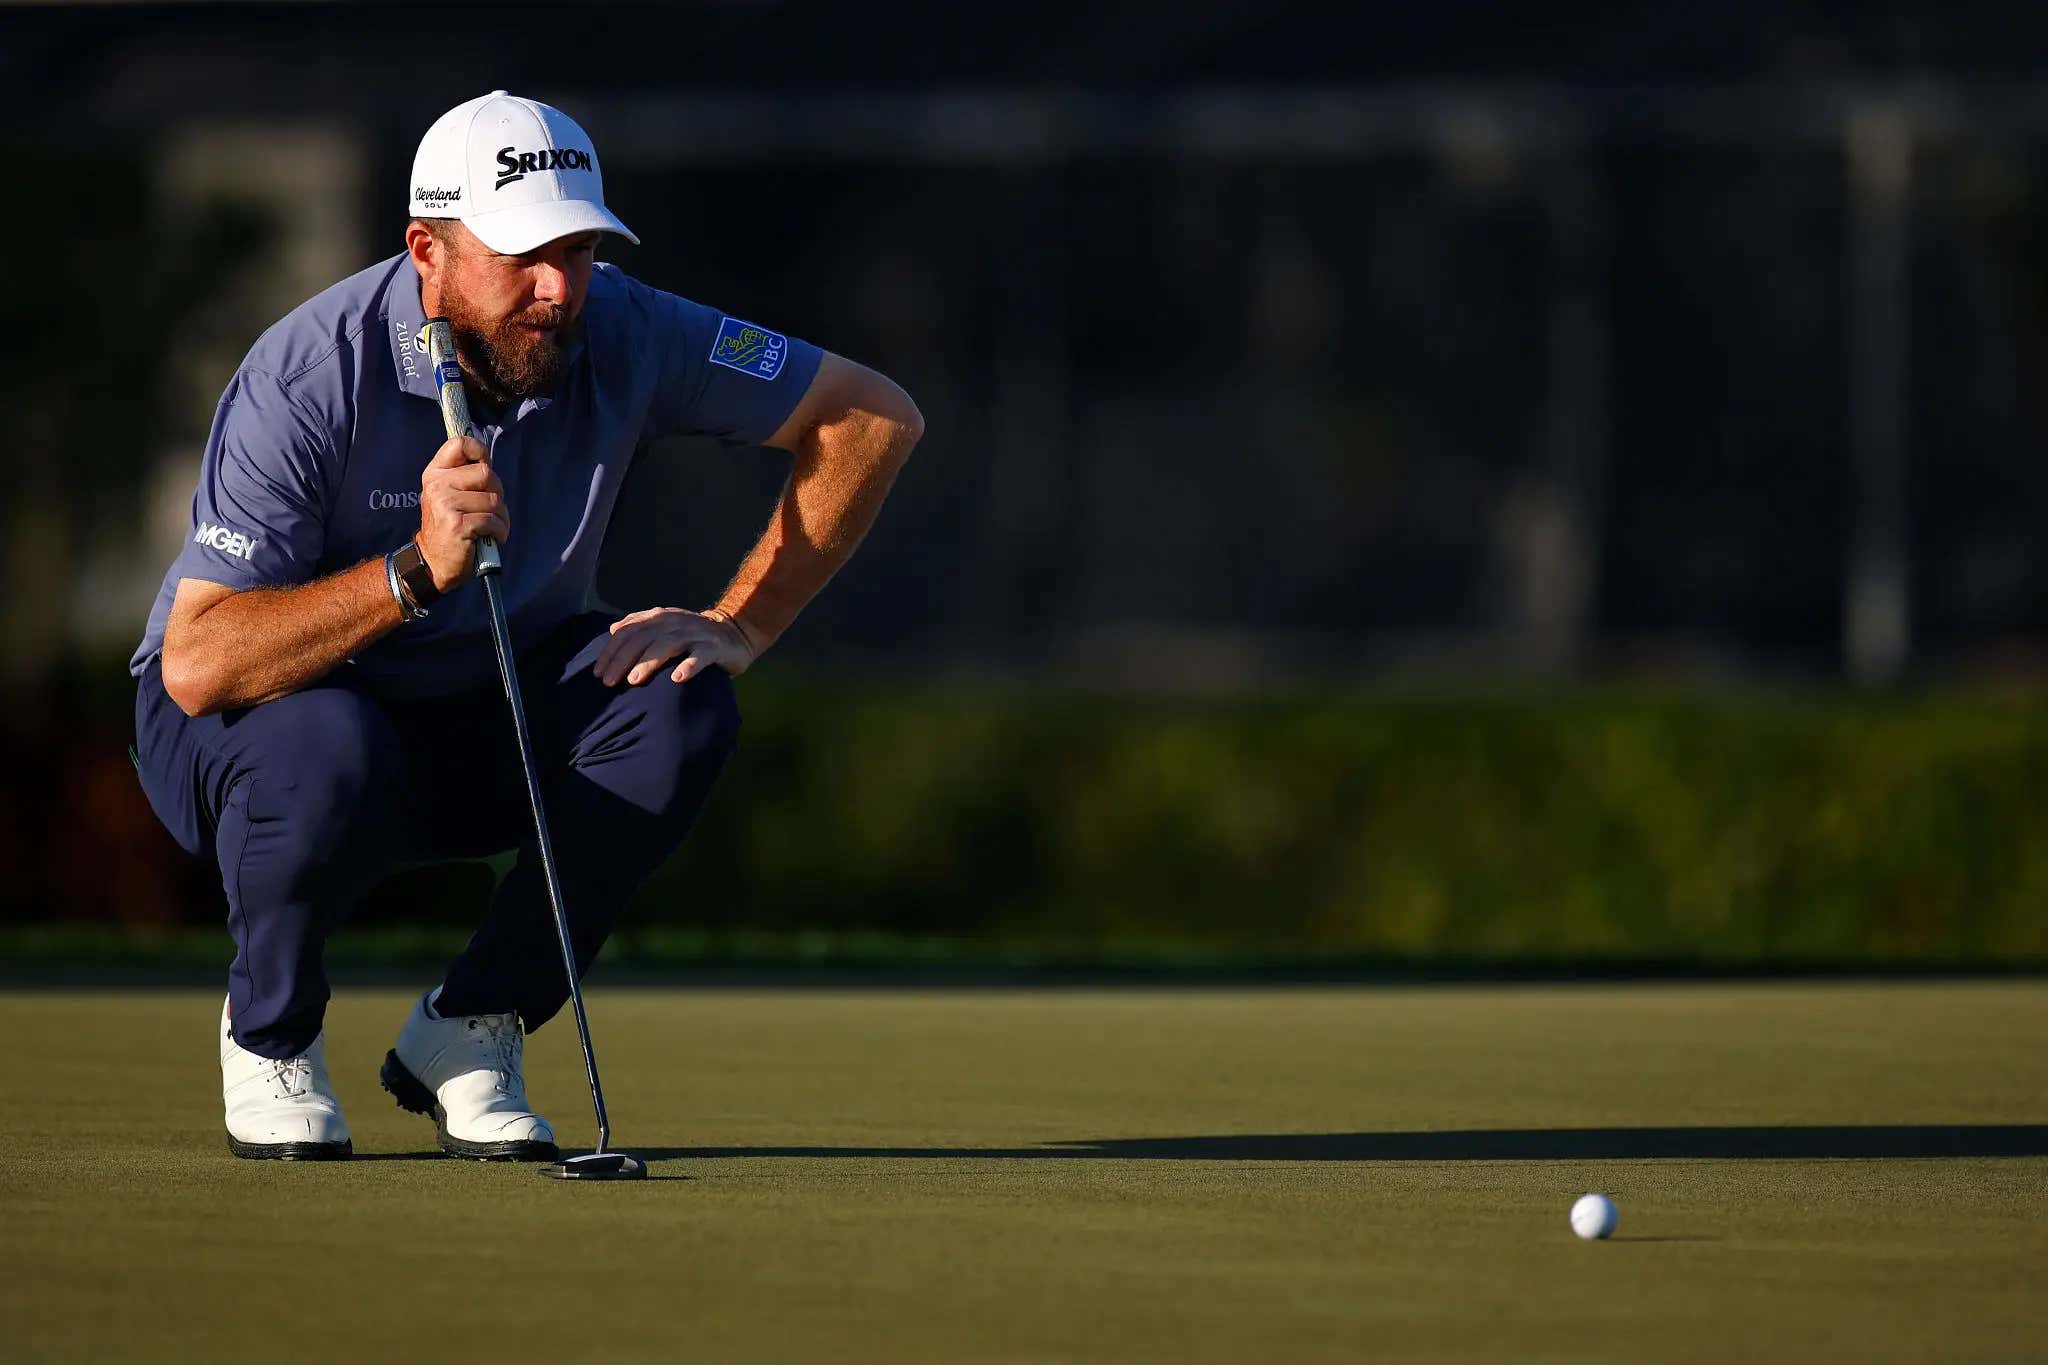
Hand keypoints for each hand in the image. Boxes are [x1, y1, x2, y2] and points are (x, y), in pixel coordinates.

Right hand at [416, 435, 506, 592]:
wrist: (433, 563)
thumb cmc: (450, 526)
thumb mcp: (450, 495)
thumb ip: (465, 475)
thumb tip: (487, 458)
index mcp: (435, 473)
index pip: (461, 443)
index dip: (480, 452)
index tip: (485, 467)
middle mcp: (437, 485)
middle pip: (487, 473)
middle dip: (497, 494)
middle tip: (488, 510)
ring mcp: (446, 504)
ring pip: (494, 500)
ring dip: (501, 518)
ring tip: (489, 528)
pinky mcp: (458, 524)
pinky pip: (494, 521)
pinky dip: (499, 532)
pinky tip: (489, 538)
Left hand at [593, 607, 757, 685]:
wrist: (734, 633)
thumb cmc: (691, 636)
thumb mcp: (664, 627)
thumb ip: (639, 626)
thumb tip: (613, 630)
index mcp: (660, 617)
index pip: (629, 631)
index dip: (611, 651)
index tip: (598, 673)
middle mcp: (675, 622)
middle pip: (644, 638)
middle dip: (623, 659)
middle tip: (610, 682)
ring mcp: (696, 634)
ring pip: (668, 644)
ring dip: (649, 662)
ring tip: (634, 680)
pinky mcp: (715, 647)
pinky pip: (701, 656)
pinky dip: (689, 665)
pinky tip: (677, 678)